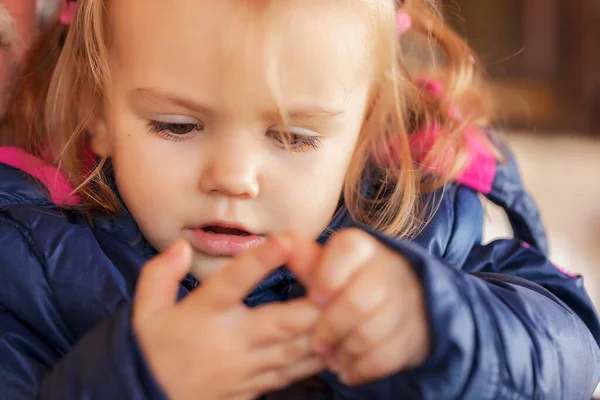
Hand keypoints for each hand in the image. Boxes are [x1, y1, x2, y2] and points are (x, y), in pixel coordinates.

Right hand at [133, 238, 324, 399]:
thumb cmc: (149, 353)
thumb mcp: (145, 312)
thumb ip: (159, 275)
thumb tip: (181, 246)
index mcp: (204, 315)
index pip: (234, 282)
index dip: (262, 259)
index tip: (288, 238)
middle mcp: (231, 341)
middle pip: (283, 320)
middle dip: (317, 302)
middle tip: (340, 281)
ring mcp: (246, 368)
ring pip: (296, 349)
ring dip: (325, 329)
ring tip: (348, 309)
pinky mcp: (254, 387)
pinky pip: (292, 373)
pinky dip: (316, 358)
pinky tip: (335, 345)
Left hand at [289, 229, 429, 385]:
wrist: (402, 297)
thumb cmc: (350, 280)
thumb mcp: (328, 266)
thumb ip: (307, 260)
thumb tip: (285, 240)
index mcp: (363, 248)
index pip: (349, 252)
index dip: (328, 277)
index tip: (314, 298)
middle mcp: (389, 269)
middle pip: (358, 301)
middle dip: (331, 327)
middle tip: (316, 343)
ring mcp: (406, 302)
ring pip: (371, 332)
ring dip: (344, 350)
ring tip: (329, 358)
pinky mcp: (414, 334)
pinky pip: (386, 356)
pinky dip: (362, 368)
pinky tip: (347, 371)